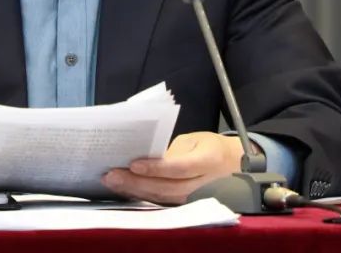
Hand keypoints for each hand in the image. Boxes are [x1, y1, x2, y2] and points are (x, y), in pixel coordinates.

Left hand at [101, 132, 243, 204]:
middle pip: (166, 187)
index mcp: (207, 160)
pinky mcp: (182, 201)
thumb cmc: (208, 146)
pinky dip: (139, 194)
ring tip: (111, 181)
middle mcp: (200, 183)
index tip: (133, 163)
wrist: (228, 163)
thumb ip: (173, 149)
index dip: (156, 168)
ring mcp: (191, 196)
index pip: (179, 168)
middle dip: (136, 182)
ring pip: (160, 196)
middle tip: (111, 175)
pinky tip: (122, 188)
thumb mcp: (194, 139)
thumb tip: (144, 154)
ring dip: (133, 190)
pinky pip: (159, 199)